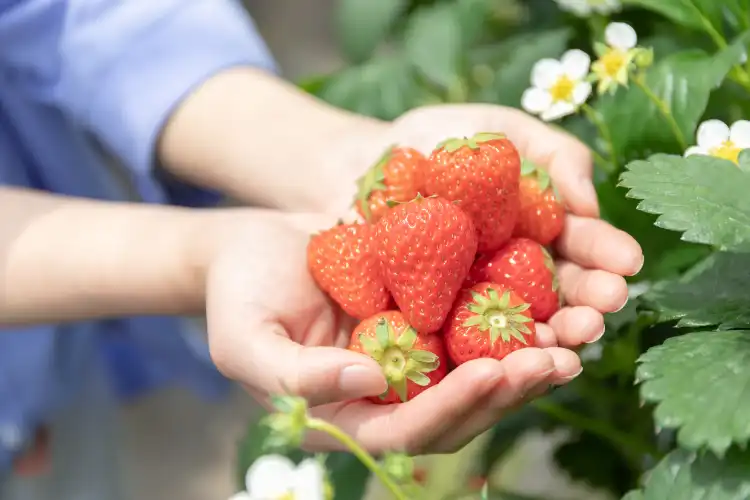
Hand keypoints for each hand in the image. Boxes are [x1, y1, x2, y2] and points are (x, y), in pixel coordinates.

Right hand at [204, 211, 582, 454]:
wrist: (251, 244)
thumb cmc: (237, 293)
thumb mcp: (246, 339)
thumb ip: (298, 376)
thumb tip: (370, 381)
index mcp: (347, 415)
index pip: (407, 431)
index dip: (451, 409)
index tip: (490, 375)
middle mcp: (388, 396)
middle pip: (458, 411)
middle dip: (506, 390)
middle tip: (554, 360)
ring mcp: (411, 358)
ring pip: (478, 372)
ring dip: (526, 360)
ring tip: (573, 336)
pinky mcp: (426, 317)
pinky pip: (475, 326)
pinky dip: (513, 318)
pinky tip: (550, 299)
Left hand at [325, 104, 643, 348]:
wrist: (357, 163)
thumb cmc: (436, 142)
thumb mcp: (499, 130)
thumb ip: (553, 156)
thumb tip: (589, 205)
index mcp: (538, 232)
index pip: (581, 249)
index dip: (606, 257)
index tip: (627, 264)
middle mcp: (512, 274)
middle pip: (558, 298)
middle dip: (587, 306)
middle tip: (603, 311)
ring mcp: (471, 302)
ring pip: (517, 329)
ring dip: (548, 340)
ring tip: (569, 343)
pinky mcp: (430, 321)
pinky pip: (458, 342)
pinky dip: (482, 354)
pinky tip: (503, 361)